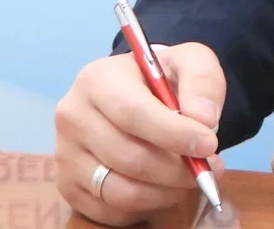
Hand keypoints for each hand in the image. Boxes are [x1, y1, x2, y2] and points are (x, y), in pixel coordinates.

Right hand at [55, 43, 226, 225]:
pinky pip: (111, 211)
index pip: (132, 114)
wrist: (136, 93)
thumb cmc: (162, 79)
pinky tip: (163, 187)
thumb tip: (204, 119)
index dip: (174, 134)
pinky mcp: (68, 186)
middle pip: (128, 158)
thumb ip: (203, 82)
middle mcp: (72, 117)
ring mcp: (65, 155)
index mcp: (97, 80)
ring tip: (190, 178)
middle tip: (207, 169)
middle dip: (176, 170)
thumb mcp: (190, 62)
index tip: (209, 145)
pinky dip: (145, 207)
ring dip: (165, 192)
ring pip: (120, 191)